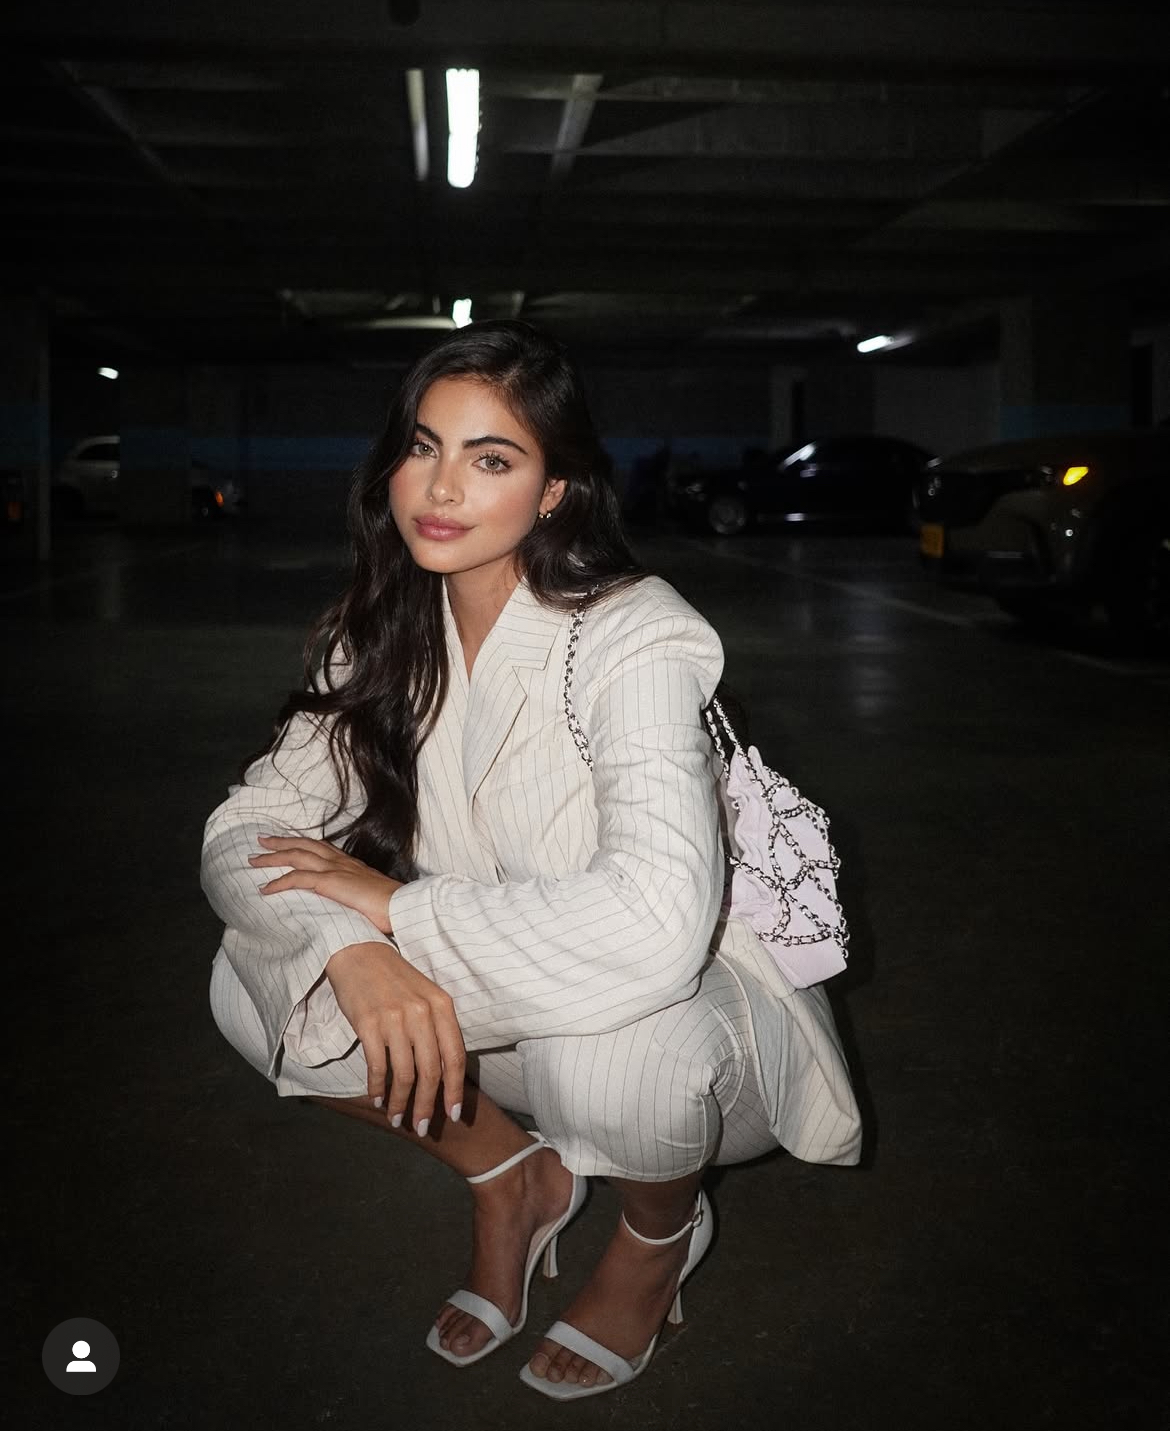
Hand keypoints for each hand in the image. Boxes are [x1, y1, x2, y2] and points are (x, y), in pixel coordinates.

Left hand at [250, 835, 400, 933]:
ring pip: (296, 857)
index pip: (320, 847)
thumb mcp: (371, 895)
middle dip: (280, 842)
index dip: (301, 843)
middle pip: (304, 845)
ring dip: (272, 858)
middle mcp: (340, 861)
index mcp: (350, 863)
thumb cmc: (391, 906)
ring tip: (254, 860)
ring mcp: (334, 870)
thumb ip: (357, 895)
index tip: (286, 841)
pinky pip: (297, 879)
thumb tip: (350, 904)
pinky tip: (265, 888)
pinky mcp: (329, 883)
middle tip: (261, 840)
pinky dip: (279, 882)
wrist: (401, 906)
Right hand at [324, 941, 465, 1131]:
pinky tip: (377, 1099)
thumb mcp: (426, 997)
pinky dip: (378, 1088)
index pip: (455, 1057)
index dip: (455, 1091)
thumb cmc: (395, 979)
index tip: (453, 1115)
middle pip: (431, 1072)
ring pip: (403, 1074)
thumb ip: (437, 1029)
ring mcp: (394, 1018)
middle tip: (422, 1127)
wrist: (359, 953)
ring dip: (400, 1102)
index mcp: (442, 1006)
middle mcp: (422, 1013)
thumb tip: (445, 1074)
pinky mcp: (368, 1023)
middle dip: (427, 1105)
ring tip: (396, 1118)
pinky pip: (377, 1066)